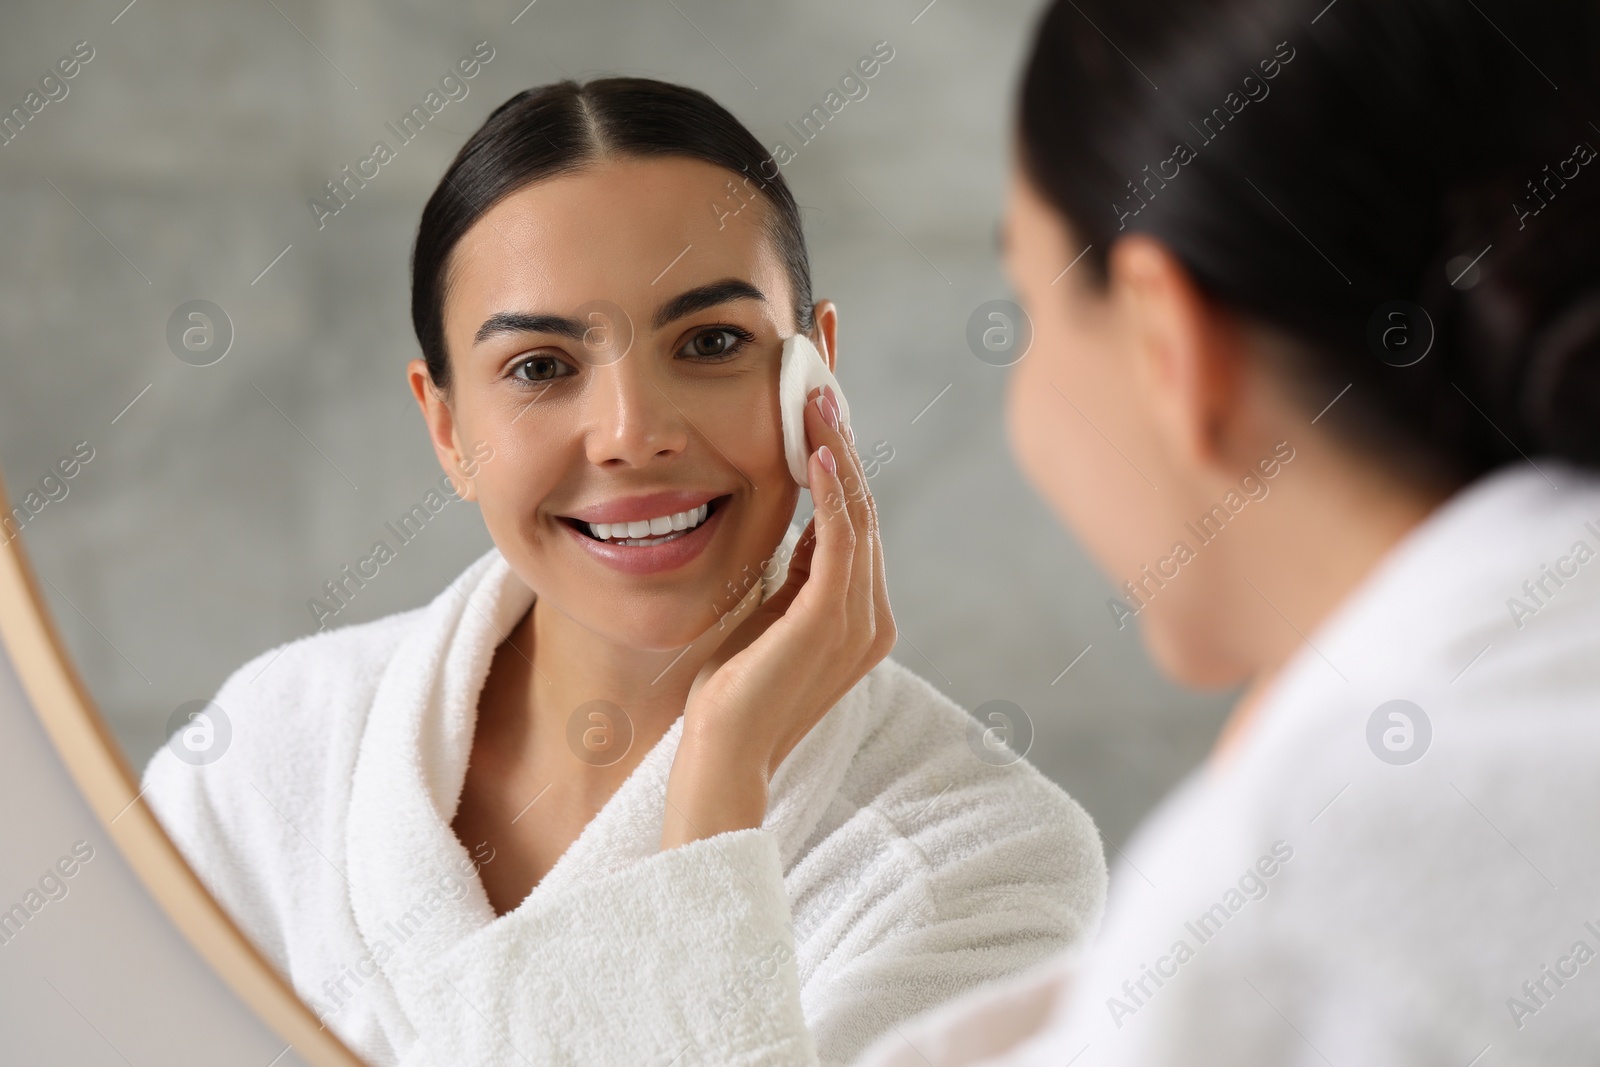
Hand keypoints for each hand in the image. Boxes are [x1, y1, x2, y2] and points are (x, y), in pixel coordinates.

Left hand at [661, 383, 894, 848]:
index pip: (852, 510)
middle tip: (821, 363)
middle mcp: (872, 612)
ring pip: (856, 511)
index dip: (838, 445)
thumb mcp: (767, 610)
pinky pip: (841, 542)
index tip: (820, 383)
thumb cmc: (731, 688)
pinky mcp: (835, 623)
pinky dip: (831, 491)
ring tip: (815, 389)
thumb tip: (801, 512)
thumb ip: (794, 567)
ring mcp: (860, 619)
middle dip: (840, 429)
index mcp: (858, 608)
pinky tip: (811, 448)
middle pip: (860, 500)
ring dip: (834, 446)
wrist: (720, 757)